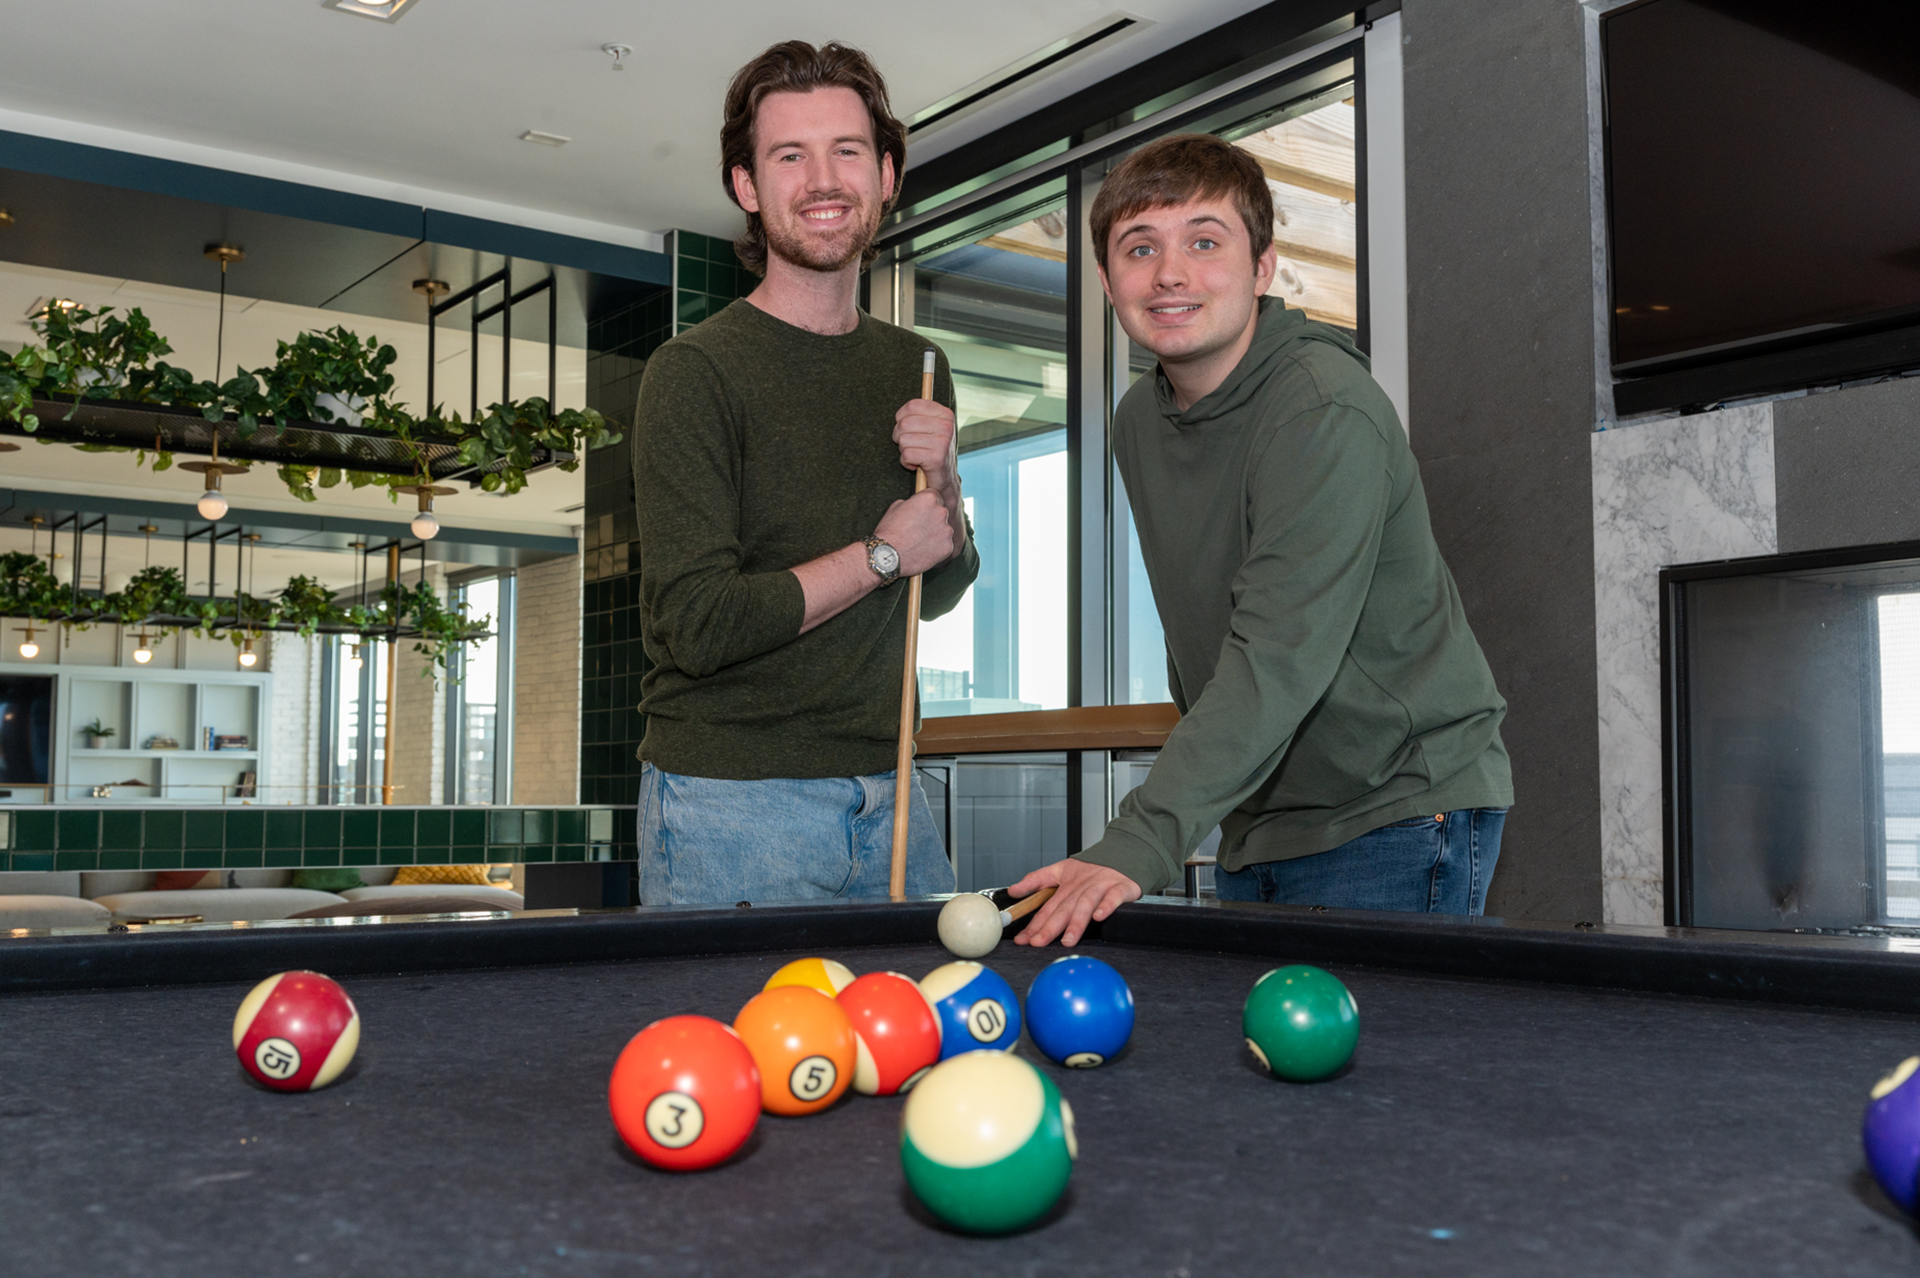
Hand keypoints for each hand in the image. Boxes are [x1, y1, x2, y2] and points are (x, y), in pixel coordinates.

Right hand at [874, 490, 955, 577]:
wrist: (889, 556)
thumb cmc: (889, 531)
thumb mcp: (896, 507)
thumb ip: (912, 503)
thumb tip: (916, 504)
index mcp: (929, 498)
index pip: (935, 496)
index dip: (927, 505)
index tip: (922, 512)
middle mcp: (941, 512)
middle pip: (941, 513)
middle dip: (932, 519)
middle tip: (919, 529)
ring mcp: (947, 530)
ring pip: (944, 530)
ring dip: (936, 533)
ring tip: (919, 541)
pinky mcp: (948, 547)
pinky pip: (945, 545)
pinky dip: (937, 548)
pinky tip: (923, 551)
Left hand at [894, 398, 964, 546]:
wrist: (944, 483)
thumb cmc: (931, 453)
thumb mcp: (929, 429)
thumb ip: (920, 412)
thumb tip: (924, 377)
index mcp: (945, 414)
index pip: (911, 406)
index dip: (901, 419)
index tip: (909, 430)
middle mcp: (947, 425)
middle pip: (904, 423)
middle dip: (900, 437)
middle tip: (911, 447)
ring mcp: (943, 441)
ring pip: (903, 439)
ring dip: (904, 451)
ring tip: (916, 456)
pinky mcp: (936, 457)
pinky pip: (907, 454)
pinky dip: (907, 462)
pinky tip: (917, 465)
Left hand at [1009, 859, 1142, 947]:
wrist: (1121, 855)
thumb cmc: (1091, 869)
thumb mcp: (1060, 870)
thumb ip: (1036, 880)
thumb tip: (1013, 890)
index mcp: (1065, 887)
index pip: (1046, 909)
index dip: (1034, 924)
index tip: (1022, 939)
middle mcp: (1080, 888)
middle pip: (1063, 909)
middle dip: (1050, 927)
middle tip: (1039, 942)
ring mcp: (1100, 887)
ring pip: (1086, 905)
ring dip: (1077, 922)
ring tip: (1068, 940)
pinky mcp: (1119, 888)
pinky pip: (1113, 897)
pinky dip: (1107, 906)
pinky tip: (1099, 917)